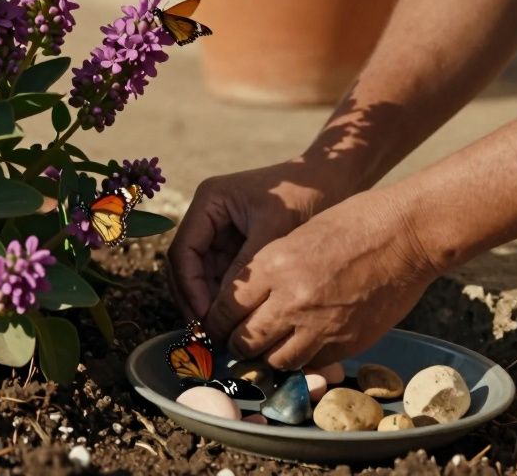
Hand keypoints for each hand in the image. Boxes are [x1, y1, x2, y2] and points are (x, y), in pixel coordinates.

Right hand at [168, 160, 339, 320]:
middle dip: (195, 301)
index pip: (183, 251)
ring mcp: (220, 233)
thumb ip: (246, 266)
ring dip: (209, 305)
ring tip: (223, 334)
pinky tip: (238, 322)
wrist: (334, 180)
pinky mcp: (236, 247)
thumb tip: (223, 309)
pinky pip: (222, 279)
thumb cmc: (305, 195)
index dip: (190, 288)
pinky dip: (226, 301)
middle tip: (209, 335)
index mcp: (208, 202)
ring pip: (201, 278)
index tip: (206, 318)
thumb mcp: (274, 229)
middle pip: (186, 268)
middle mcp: (207, 217)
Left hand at [203, 188, 438, 369]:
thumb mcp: (297, 237)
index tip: (217, 325)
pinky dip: (303, 360)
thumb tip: (250, 302)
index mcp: (273, 266)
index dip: (216, 322)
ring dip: (269, 356)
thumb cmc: (354, 224)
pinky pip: (311, 364)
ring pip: (275, 360)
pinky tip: (304, 346)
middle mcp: (291, 300)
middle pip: (244, 340)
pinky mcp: (346, 343)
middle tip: (237, 342)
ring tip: (271, 346)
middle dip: (237, 344)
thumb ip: (270, 271)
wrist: (407, 235)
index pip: (225, 308)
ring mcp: (320, 326)